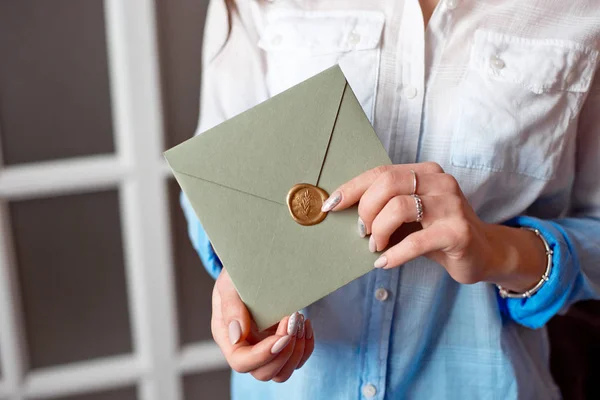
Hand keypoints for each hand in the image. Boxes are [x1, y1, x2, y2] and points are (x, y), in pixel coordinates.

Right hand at [212, 269, 314, 381]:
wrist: (252, 267)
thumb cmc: (237, 274)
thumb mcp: (229, 284)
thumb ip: (231, 306)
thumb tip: (236, 336)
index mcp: (227, 336)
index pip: (241, 362)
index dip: (263, 355)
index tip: (282, 335)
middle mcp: (245, 348)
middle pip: (264, 373)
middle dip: (284, 352)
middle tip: (292, 322)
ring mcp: (264, 348)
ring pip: (282, 372)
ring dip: (297, 351)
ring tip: (299, 320)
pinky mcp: (282, 345)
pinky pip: (297, 359)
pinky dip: (306, 345)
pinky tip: (305, 323)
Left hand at [325, 163, 546, 290]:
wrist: (483, 253)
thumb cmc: (438, 233)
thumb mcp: (410, 215)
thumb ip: (386, 207)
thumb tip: (344, 211)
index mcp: (425, 173)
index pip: (381, 172)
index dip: (352, 188)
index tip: (331, 204)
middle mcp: (440, 182)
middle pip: (388, 184)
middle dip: (366, 210)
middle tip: (362, 232)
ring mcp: (452, 205)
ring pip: (399, 208)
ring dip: (379, 231)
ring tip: (376, 246)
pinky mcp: (458, 232)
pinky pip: (415, 240)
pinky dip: (394, 254)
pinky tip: (385, 263)